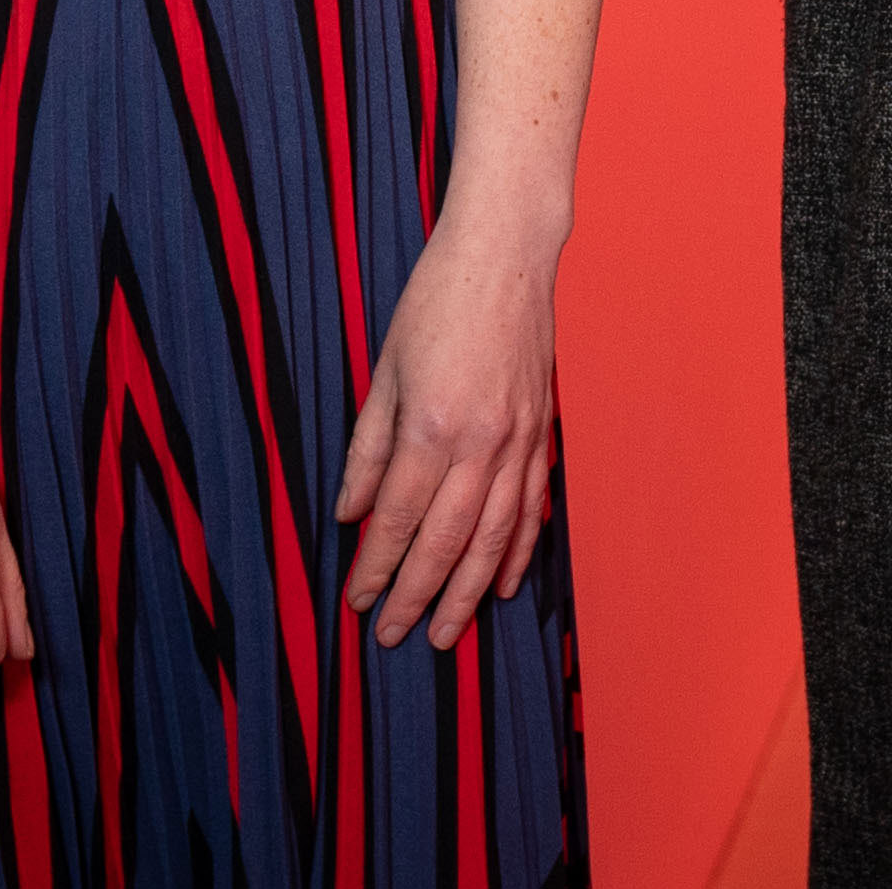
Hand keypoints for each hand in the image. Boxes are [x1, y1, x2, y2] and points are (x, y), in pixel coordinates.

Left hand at [337, 217, 558, 649]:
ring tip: (447, 633)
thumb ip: (367, 448)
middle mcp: (482, 442)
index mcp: (433, 425)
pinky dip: (518, 553)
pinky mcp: (542, 433)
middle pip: (446, 542)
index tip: (358, 601)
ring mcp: (520, 440)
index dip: (375, 568)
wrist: (507, 255)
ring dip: (467, 592)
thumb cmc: (437, 302)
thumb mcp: (384, 370)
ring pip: (495, 537)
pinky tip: (501, 585)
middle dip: (417, 596)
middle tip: (394, 636)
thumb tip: (350, 513)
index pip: (397, 519)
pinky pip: (531, 507)